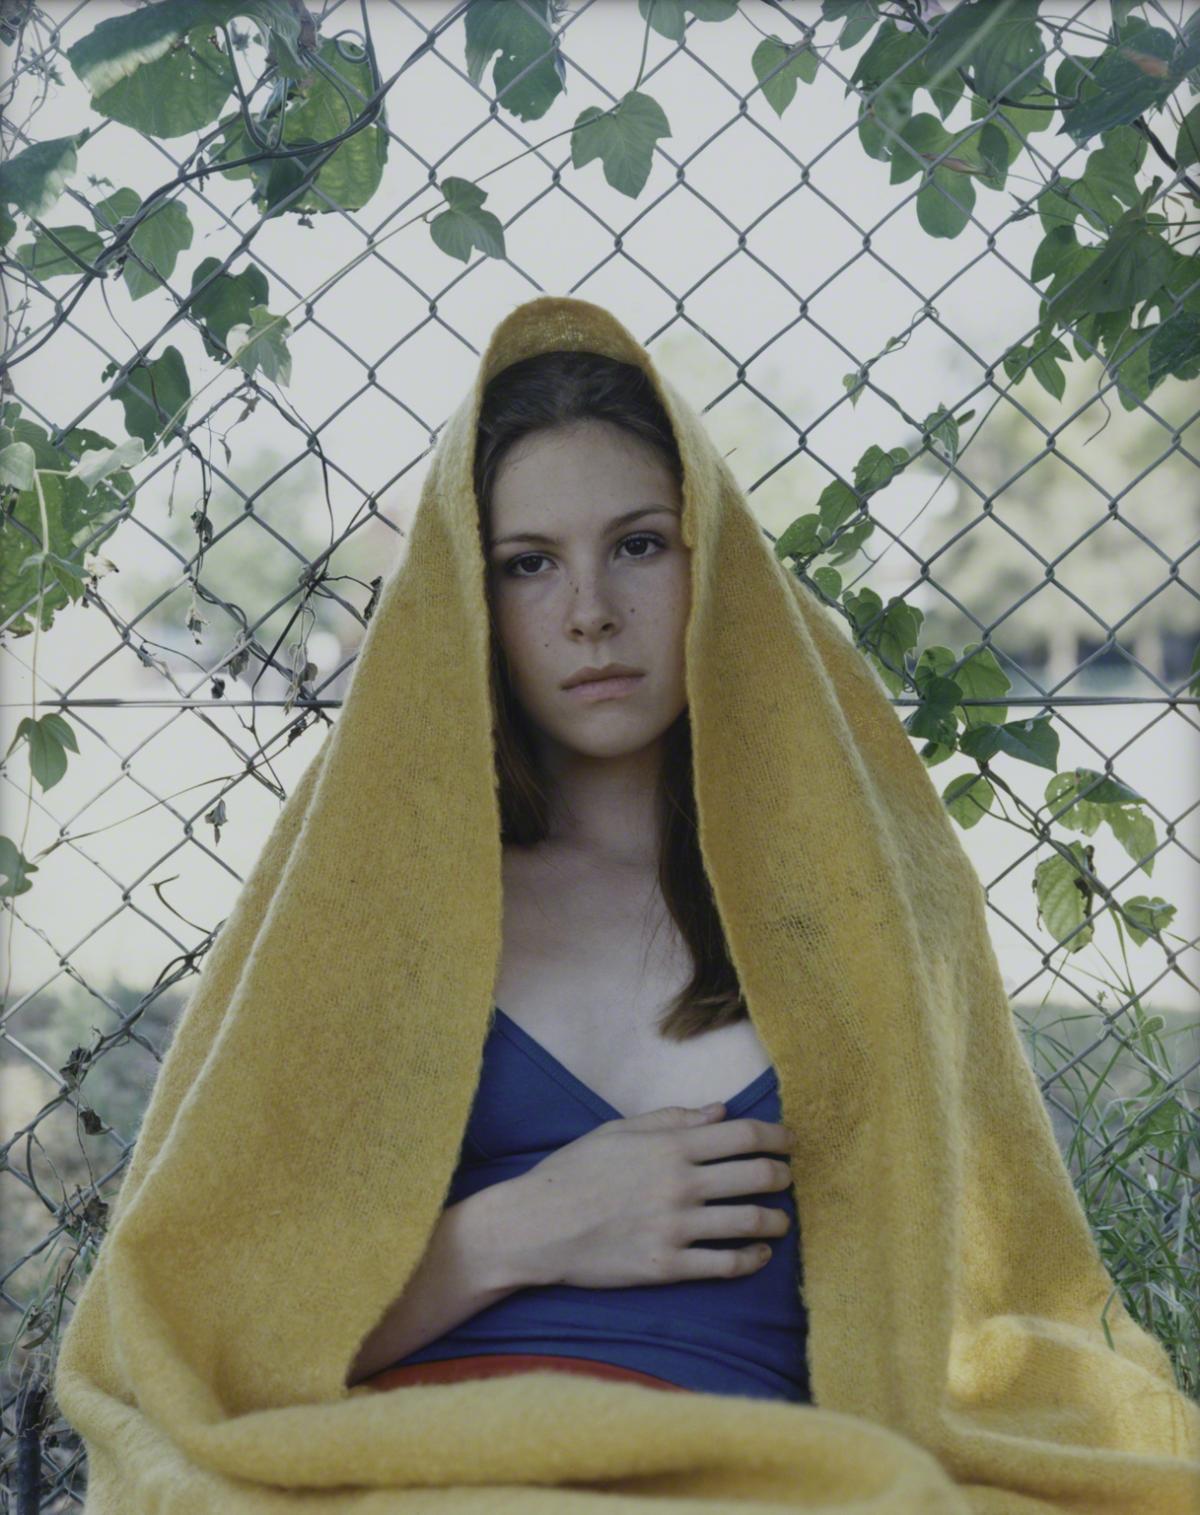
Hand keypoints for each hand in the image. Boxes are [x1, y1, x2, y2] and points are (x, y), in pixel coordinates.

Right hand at [511, 1103, 794, 1289]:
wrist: (537, 1226)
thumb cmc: (574, 1172)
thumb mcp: (619, 1131)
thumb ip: (672, 1119)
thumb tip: (721, 1111)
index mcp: (670, 1146)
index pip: (743, 1135)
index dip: (776, 1136)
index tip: (789, 1141)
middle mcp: (680, 1184)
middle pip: (756, 1176)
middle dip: (782, 1176)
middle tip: (787, 1178)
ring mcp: (676, 1227)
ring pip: (750, 1222)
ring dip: (776, 1220)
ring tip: (781, 1220)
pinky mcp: (667, 1266)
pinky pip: (726, 1264)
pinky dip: (752, 1259)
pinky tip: (759, 1253)